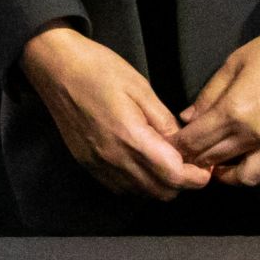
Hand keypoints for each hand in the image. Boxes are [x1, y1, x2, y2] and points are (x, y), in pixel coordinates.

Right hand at [20, 26, 211, 201]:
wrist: (54, 66)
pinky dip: (137, 183)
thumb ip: (165, 122)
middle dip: (181, 182)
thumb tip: (182, 145)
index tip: (204, 168)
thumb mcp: (141, 88)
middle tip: (188, 163)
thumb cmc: (98, 69)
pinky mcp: (86, 164)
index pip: (174, 176)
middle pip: (161, 192)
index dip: (196, 176)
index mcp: (131, 137)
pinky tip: (139, 162)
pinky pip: (120, 188)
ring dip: (159, 184)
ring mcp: (98, 164)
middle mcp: (114, 158)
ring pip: (141, 193)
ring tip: (164, 161)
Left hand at [177, 24, 259, 187]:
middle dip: (198, 162)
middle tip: (191, 160)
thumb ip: (209, 94)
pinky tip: (258, 167)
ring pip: (249, 177)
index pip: (197, 140)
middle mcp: (257, 134)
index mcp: (235, 110)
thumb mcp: (234, 63)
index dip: (180, 147)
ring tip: (223, 168)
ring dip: (231, 176)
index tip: (173, 149)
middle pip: (217, 159)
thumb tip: (187, 118)